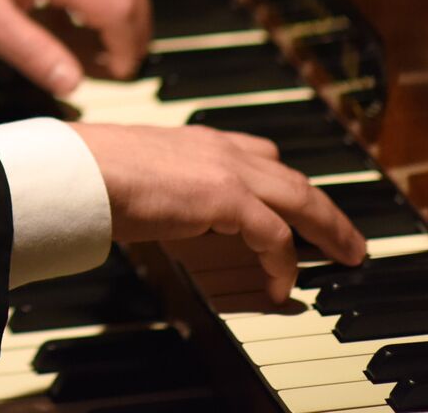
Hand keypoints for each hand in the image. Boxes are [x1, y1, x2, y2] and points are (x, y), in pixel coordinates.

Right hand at [72, 121, 366, 301]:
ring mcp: (227, 170)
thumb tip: (148, 206)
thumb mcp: (133, 172)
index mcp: (196, 141)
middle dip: (324, 208)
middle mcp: (218, 149)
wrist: (80, 171)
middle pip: (291, 177)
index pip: (257, 154)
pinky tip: (282, 286)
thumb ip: (156, 184)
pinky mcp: (228, 198)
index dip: (284, 181)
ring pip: (300, 199)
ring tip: (347, 256)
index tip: (298, 200)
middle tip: (345, 235)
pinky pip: (276, 237)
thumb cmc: (88, 173)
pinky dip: (284, 263)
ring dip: (328, 229)